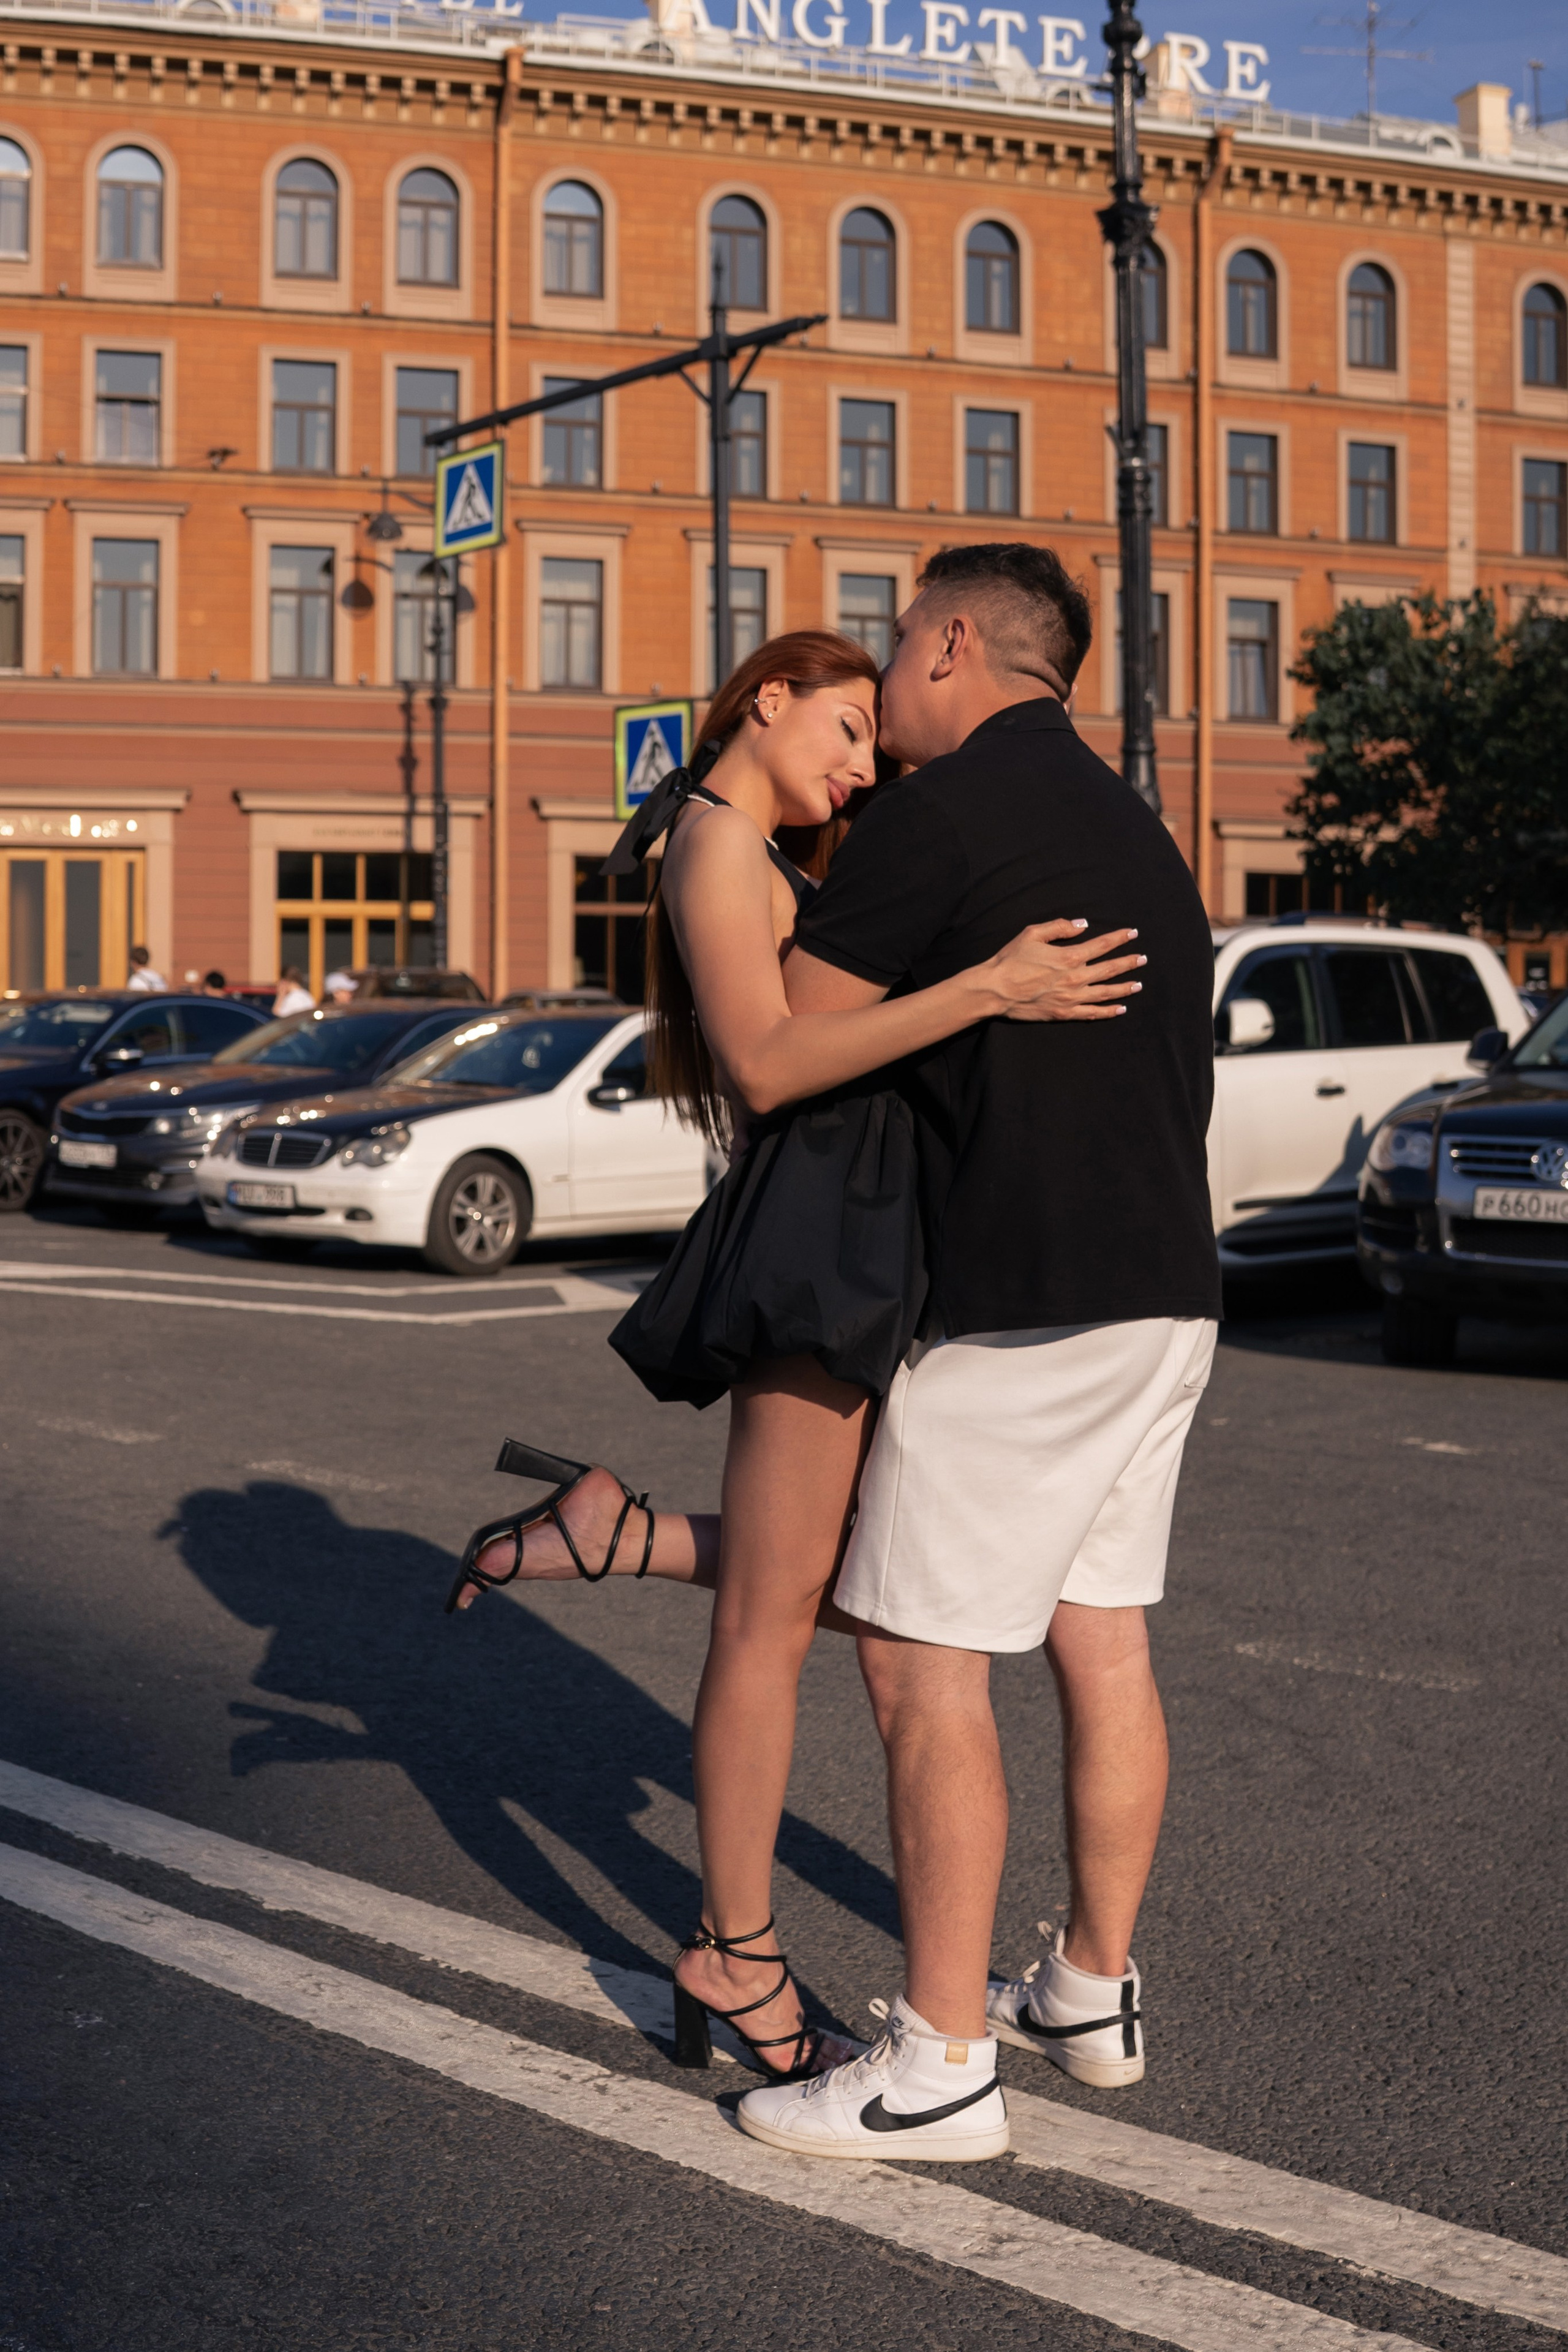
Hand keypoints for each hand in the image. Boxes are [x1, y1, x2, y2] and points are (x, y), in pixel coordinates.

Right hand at [981, 919, 1145, 1021]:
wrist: (995, 990)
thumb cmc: (1011, 959)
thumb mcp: (1032, 933)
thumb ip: (1060, 927)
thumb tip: (1082, 924)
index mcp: (1069, 957)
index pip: (1102, 945)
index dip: (1119, 938)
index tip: (1133, 933)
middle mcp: (1075, 978)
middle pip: (1109, 969)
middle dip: (1129, 962)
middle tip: (1143, 958)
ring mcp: (1071, 998)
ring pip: (1105, 993)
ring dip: (1124, 988)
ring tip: (1139, 984)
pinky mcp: (1064, 1013)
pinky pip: (1092, 1013)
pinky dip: (1108, 1012)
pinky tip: (1120, 1009)